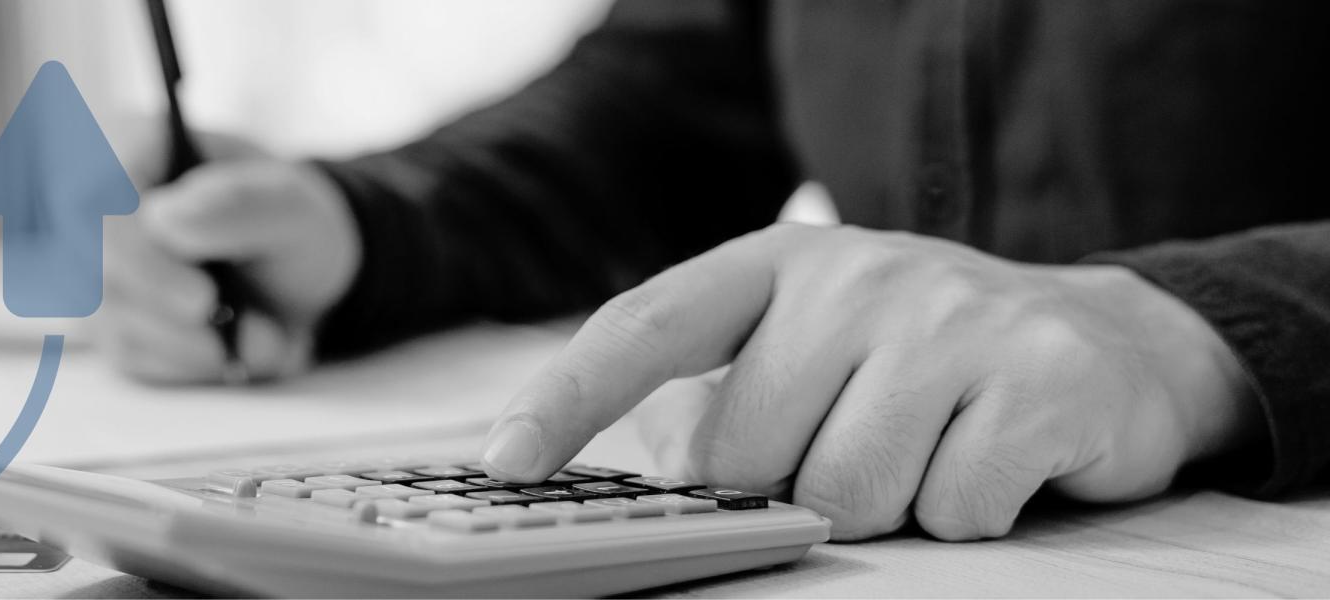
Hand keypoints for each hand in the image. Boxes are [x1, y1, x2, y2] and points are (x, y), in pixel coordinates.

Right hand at [101, 160, 358, 383]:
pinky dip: (193, 364)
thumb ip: (239, 204)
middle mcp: (100, 210)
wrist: (299, 274)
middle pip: (98, 277)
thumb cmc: (289, 221)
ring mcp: (100, 271)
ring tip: (272, 341)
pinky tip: (236, 350)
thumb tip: (166, 218)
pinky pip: (135, 358)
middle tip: (261, 340)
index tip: (203, 301)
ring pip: (117, 327)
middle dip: (180, 322)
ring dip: (198, 348)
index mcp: (136, 151)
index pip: (96, 205)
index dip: (142, 260)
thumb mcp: (291, 205)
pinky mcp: (113, 322)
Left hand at [480, 224, 1258, 540]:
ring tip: (929, 455)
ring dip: (886, 508)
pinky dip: (967, 515)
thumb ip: (719, 398)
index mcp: (777, 265)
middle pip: (750, 454)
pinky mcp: (1039, 378)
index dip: (566, 399)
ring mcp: (951, 319)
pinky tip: (994, 466)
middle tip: (857, 451)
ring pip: (849, 494)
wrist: (1109, 345)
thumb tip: (624, 480)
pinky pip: (952, 509)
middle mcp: (857, 275)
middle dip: (791, 489)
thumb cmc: (922, 363)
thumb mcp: (811, 348)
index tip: (502, 465)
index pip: (647, 327)